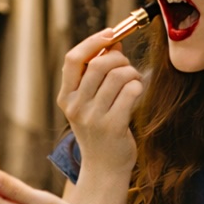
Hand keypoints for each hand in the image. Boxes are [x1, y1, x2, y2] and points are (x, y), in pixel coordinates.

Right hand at [58, 30, 143, 177]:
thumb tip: (113, 41)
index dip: (93, 42)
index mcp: (66, 98)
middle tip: (126, 65)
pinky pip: (130, 92)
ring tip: (134, 80)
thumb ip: (97, 73)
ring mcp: (93, 118)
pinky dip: (138, 86)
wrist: (104, 169)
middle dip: (119, 58)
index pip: (73, 59)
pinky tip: (137, 93)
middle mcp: (76, 107)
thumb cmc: (99, 131)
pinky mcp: (113, 127)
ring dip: (131, 72)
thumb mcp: (90, 102)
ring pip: (118, 77)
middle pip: (99, 65)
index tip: (111, 34)